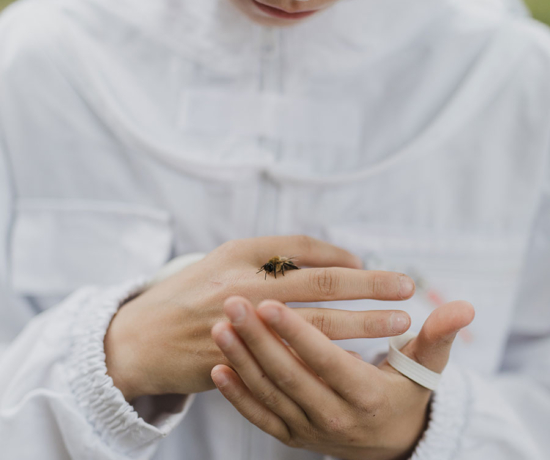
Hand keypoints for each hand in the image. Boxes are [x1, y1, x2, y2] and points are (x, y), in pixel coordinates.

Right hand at [104, 236, 415, 400]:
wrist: (143, 337)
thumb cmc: (189, 292)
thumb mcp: (224, 260)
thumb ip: (272, 257)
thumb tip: (330, 259)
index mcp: (240, 252)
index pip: (305, 248)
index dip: (344, 257)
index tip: (371, 265)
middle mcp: (245, 282)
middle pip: (320, 281)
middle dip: (368, 283)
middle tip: (406, 286)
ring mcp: (244, 322)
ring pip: (316, 321)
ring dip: (361, 321)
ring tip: (397, 322)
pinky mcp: (243, 358)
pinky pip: (296, 356)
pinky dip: (329, 355)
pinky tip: (357, 358)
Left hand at [211, 296, 474, 459]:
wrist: (388, 445)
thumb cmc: (404, 396)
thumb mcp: (424, 371)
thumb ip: (437, 338)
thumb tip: (464, 308)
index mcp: (365, 395)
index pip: (326, 360)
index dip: (298, 332)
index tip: (270, 301)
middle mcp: (334, 417)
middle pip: (289, 374)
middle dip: (258, 338)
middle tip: (232, 302)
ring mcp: (308, 430)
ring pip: (268, 394)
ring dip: (241, 360)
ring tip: (219, 327)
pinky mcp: (292, 436)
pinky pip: (260, 417)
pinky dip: (238, 395)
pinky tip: (218, 368)